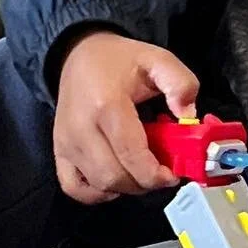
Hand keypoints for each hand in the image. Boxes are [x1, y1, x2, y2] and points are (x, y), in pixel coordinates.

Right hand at [53, 30, 199, 203]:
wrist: (79, 54)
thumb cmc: (119, 60)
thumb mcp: (157, 59)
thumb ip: (180, 83)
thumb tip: (188, 116)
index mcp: (106, 106)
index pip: (130, 154)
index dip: (155, 173)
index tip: (172, 173)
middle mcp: (80, 128)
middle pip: (114, 177)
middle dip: (144, 182)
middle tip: (161, 172)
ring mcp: (66, 143)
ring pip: (98, 186)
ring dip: (126, 187)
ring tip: (141, 170)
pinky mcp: (59, 152)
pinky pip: (75, 188)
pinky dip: (98, 192)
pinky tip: (116, 178)